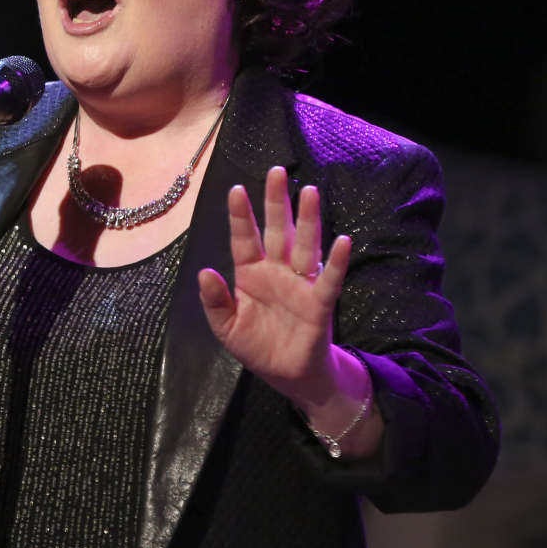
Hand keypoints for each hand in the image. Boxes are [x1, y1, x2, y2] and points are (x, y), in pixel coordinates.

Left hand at [197, 166, 363, 421]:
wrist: (288, 376)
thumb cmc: (257, 346)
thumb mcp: (226, 328)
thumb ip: (214, 302)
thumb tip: (205, 272)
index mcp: (251, 275)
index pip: (245, 240)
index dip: (241, 216)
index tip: (236, 189)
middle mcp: (277, 272)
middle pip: (277, 231)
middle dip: (276, 202)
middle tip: (277, 171)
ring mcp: (300, 285)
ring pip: (303, 246)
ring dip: (307, 220)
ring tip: (310, 192)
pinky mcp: (319, 305)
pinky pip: (328, 280)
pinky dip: (336, 262)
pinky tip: (342, 241)